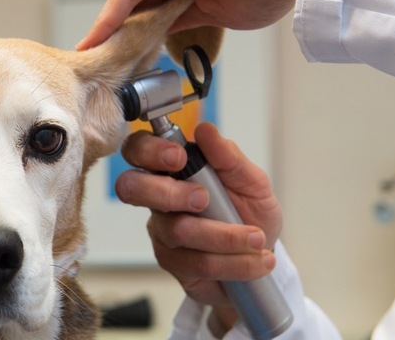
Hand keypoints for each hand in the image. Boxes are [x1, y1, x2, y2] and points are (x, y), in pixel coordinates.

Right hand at [115, 123, 281, 324]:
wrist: (263, 254)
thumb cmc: (251, 212)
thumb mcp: (252, 181)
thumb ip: (229, 157)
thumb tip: (205, 130)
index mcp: (173, 169)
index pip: (138, 150)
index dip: (148, 151)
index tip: (179, 157)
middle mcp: (159, 199)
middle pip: (131, 188)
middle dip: (167, 192)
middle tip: (203, 199)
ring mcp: (162, 233)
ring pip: (177, 231)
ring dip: (225, 236)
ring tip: (256, 239)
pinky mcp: (173, 264)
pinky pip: (197, 263)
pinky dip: (234, 262)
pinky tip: (255, 260)